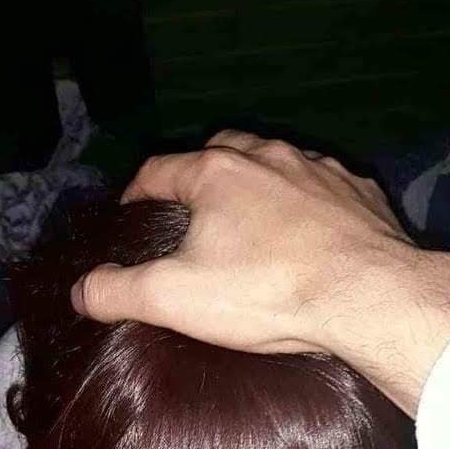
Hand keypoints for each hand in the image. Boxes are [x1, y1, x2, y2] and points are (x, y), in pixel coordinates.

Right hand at [70, 130, 449, 414]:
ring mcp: (320, 170)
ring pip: (276, 163)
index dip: (137, 190)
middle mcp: (268, 158)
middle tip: (191, 207)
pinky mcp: (360, 193)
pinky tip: (310, 229)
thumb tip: (80, 290)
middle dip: (199, 173)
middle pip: (220, 150)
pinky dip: (308, 201)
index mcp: (217, 173)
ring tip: (250, 216)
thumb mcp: (175, 298)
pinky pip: (324, 186)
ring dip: (257, 182)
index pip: (160, 170)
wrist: (368, 297)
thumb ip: (118, 292)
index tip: (128, 210)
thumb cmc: (265, 293)